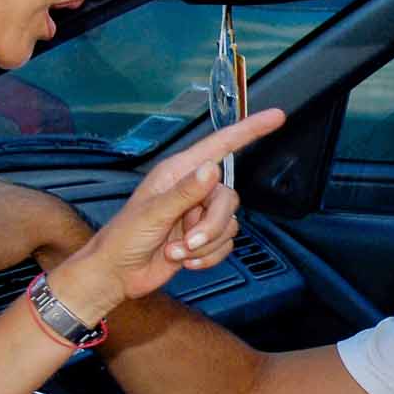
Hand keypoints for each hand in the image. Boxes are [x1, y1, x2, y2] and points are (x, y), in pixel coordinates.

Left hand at [55, 107, 288, 315]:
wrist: (118, 275)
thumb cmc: (123, 238)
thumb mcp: (153, 212)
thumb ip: (185, 192)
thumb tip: (212, 169)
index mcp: (178, 173)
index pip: (220, 145)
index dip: (249, 130)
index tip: (276, 118)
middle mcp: (193, 190)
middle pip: (229, 198)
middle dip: (212, 225)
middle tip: (188, 240)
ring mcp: (199, 215)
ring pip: (229, 224)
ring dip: (206, 244)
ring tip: (178, 251)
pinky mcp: (204, 237)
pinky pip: (226, 243)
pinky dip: (208, 256)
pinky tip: (186, 260)